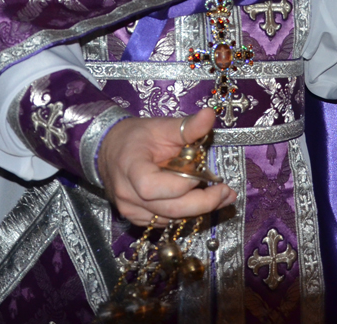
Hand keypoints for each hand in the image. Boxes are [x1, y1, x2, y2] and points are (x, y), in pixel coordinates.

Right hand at [97, 107, 235, 225]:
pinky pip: (166, 220)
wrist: (109, 149)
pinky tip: (200, 200)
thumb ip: (187, 126)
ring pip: (170, 219)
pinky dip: (185, 212)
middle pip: (169, 210)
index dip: (183, 183)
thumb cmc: (136, 136)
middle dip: (203, 203)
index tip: (204, 172)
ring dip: (199, 210)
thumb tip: (210, 115)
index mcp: (130, 168)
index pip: (154, 187)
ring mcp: (130, 210)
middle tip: (227, 193)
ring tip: (222, 196)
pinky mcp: (137, 218)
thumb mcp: (161, 126)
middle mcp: (127, 195)